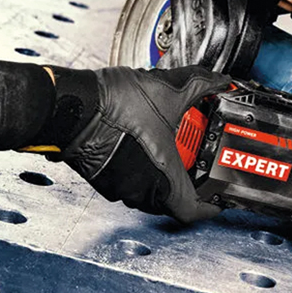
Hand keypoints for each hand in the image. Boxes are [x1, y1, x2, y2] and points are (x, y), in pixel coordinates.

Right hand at [55, 65, 230, 222]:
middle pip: (175, 199)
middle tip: (199, 160)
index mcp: (163, 179)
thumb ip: (200, 84)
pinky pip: (132, 180)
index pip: (193, 212)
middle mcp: (142, 191)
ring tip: (173, 146)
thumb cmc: (114, 108)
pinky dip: (144, 167)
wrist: (70, 106)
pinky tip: (147, 141)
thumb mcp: (169, 91)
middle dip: (190, 181)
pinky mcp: (103, 178)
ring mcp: (120, 187)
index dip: (211, 205)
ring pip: (152, 189)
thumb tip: (221, 80)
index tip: (219, 195)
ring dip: (165, 172)